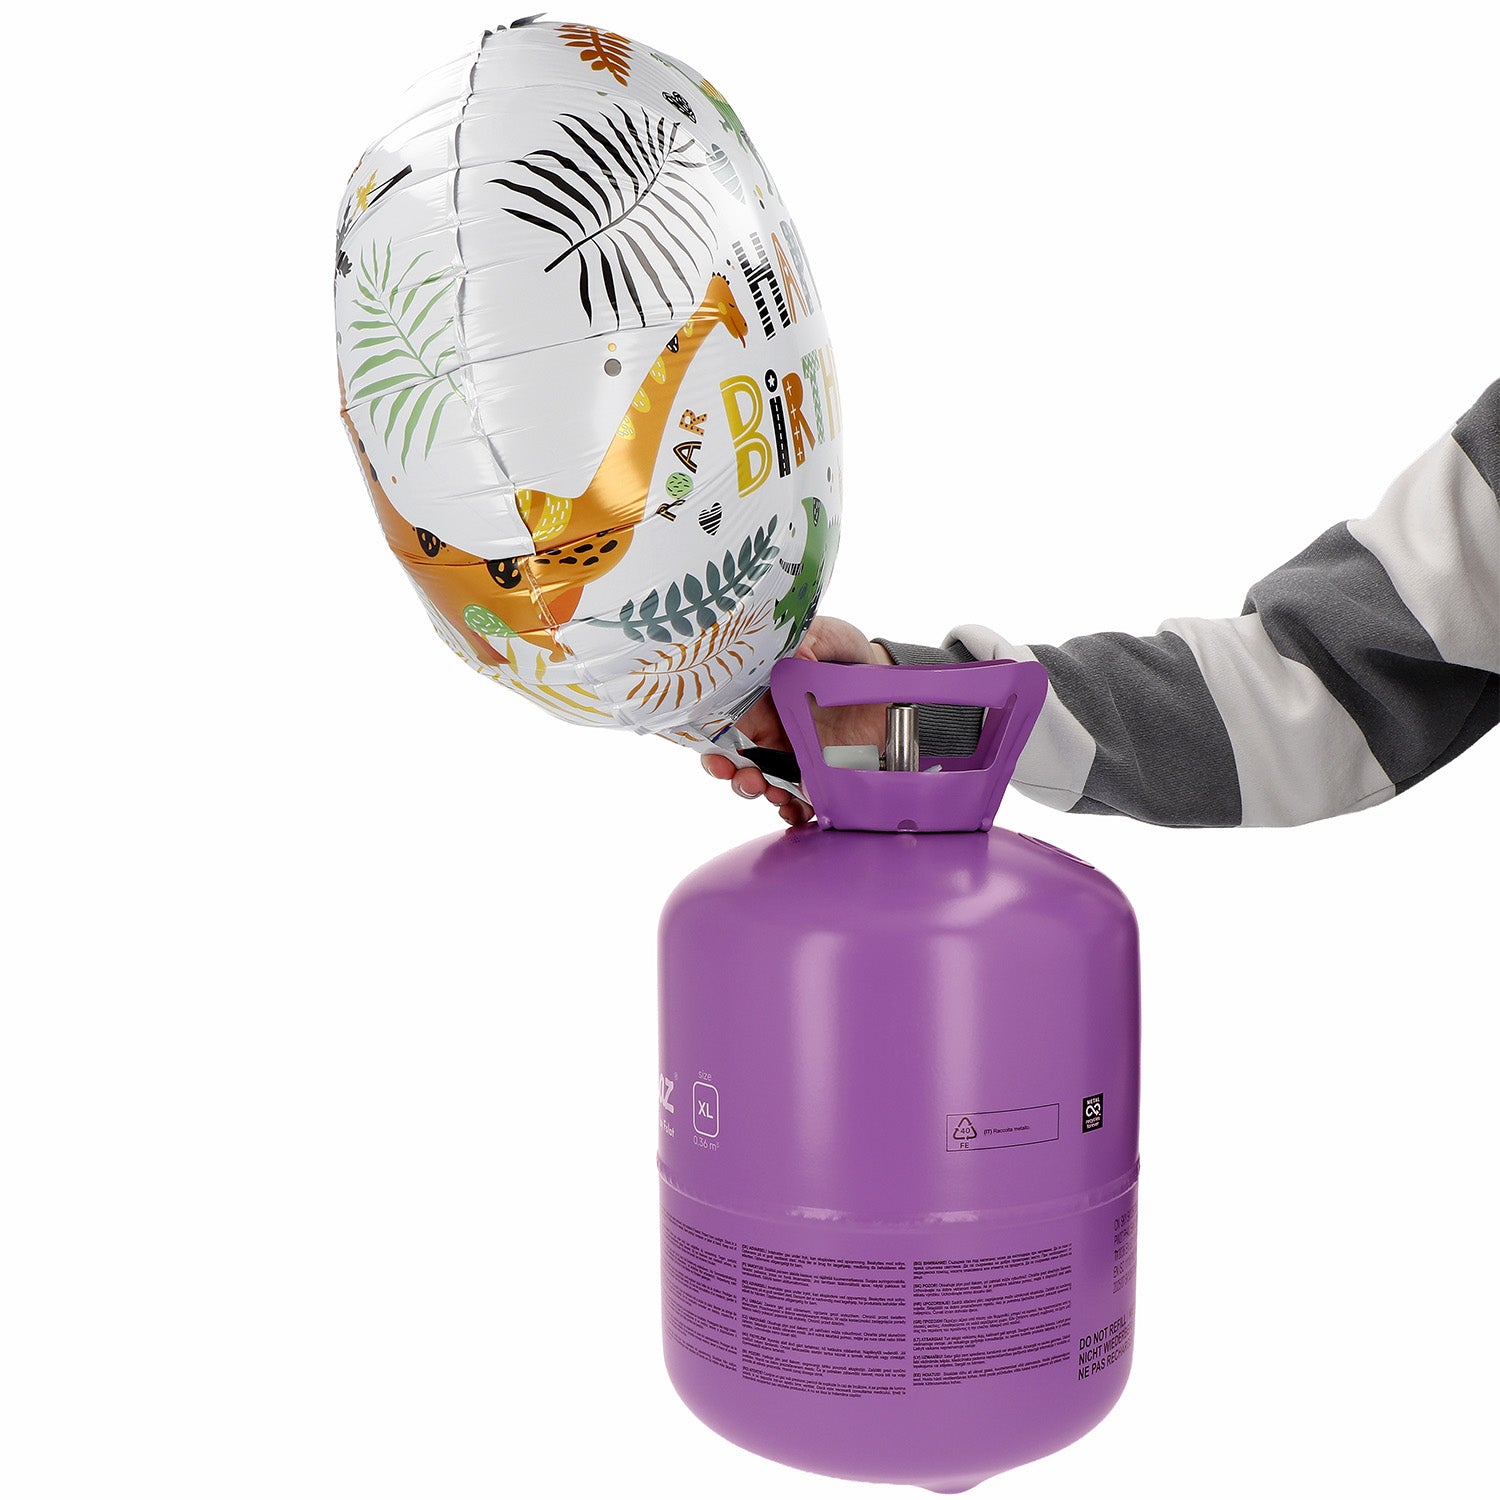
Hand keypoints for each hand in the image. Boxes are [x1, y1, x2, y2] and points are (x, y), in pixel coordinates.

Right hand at [701, 616, 892, 825]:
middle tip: (748, 778)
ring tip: (775, 794)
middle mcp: (767, 728)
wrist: (886, 678)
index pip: (721, 723)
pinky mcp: (817, 771)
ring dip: (762, 794)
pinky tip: (798, 811)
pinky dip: (795, 809)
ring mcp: (790, 753)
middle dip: (734, 776)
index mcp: (756, 696)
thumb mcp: (829, 637)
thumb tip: (799, 655)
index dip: (712, 744)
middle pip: (736, 760)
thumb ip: (812, 641)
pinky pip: (799, 797)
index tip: (716, 756)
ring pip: (763, 782)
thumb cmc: (847, 653)